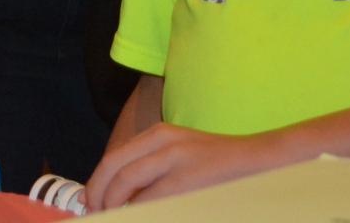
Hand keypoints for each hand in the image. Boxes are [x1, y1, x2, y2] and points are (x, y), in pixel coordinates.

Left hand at [86, 123, 267, 210]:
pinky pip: (152, 206)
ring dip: (116, 211)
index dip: (96, 186)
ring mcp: (176, 163)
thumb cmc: (218, 167)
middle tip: (98, 216)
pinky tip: (141, 218)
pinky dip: (139, 215)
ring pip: (129, 190)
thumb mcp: (180, 155)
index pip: (112, 160)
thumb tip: (115, 196)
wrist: (259, 163)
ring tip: (117, 219)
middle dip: (100, 199)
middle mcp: (163, 143)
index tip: (91, 206)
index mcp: (158, 135)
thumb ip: (150, 168)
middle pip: (114, 172)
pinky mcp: (188, 184)